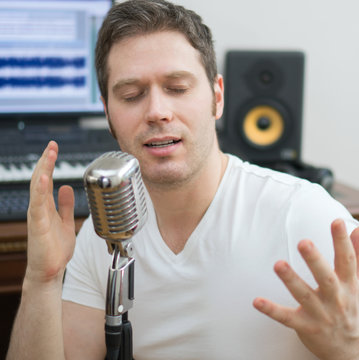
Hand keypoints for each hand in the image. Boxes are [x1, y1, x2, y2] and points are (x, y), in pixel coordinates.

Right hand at [26, 141, 75, 284]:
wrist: (50, 271)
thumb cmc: (56, 249)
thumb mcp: (66, 221)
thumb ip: (66, 205)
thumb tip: (67, 188)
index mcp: (46, 206)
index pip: (45, 179)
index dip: (49, 163)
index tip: (53, 149)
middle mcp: (39, 208)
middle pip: (40, 178)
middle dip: (46, 161)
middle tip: (52, 145)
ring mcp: (37, 215)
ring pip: (38, 187)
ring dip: (43, 169)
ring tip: (49, 153)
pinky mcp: (38, 225)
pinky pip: (38, 204)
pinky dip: (41, 190)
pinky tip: (45, 177)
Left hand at [253, 218, 358, 359]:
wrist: (353, 351)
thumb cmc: (352, 308)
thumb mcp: (358, 283)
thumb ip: (357, 256)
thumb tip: (357, 229)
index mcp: (349, 286)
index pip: (347, 261)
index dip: (342, 242)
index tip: (336, 222)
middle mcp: (336, 299)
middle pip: (326, 278)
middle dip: (315, 260)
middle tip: (304, 242)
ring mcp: (321, 314)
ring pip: (304, 296)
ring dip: (291, 280)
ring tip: (278, 264)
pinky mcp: (306, 327)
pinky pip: (287, 318)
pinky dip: (272, 310)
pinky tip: (256, 301)